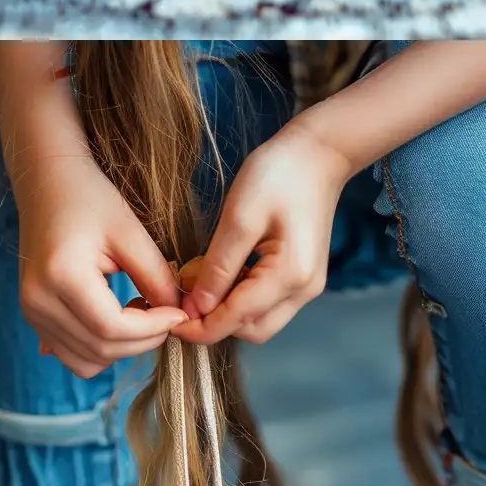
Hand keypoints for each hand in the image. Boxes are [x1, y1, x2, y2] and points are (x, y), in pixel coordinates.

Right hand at [13, 150, 187, 378]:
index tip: (180, 313)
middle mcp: (37, 301)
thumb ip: (156, 277)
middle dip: (143, 341)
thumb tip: (180, 316)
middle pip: (100, 350)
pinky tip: (115, 319)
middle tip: (166, 314)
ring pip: (86, 361)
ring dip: (121, 349)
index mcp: (60, 276)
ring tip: (139, 314)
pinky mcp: (33, 316)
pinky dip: (100, 349)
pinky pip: (71, 355)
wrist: (46, 183)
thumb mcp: (130, 232)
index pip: (112, 328)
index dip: (153, 329)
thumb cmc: (89, 198)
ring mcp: (31, 312)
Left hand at [175, 125, 350, 346]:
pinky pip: (267, 302)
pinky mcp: (302, 276)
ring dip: (227, 313)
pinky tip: (219, 276)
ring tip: (196, 286)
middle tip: (180, 301)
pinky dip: (241, 299)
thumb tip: (196, 306)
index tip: (168, 321)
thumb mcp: (239, 218)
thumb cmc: (278, 176)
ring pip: (260, 320)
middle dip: (214, 325)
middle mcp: (304, 290)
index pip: (237, 321)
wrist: (318, 154)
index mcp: (290, 276)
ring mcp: (306, 285)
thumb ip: (218, 267)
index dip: (200, 327)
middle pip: (252, 330)